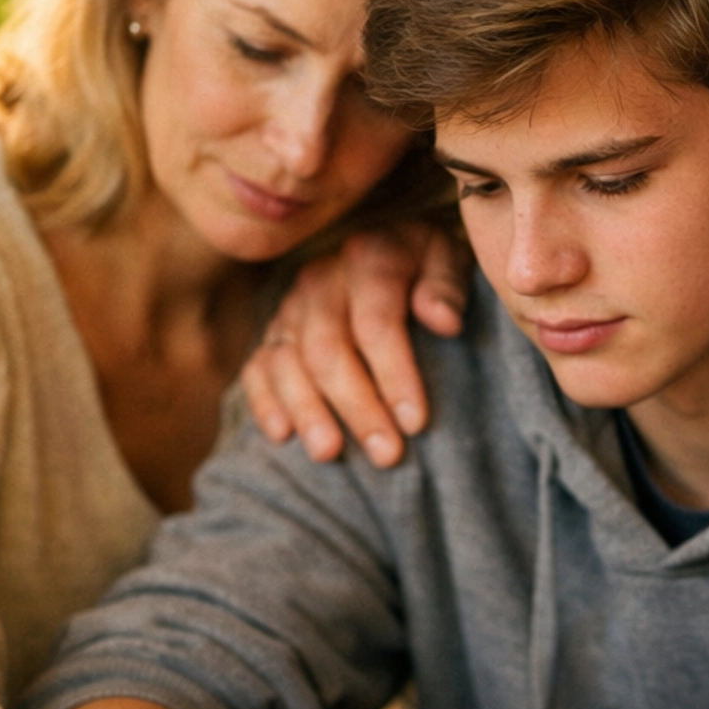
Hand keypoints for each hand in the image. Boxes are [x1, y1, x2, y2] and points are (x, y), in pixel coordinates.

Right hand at [244, 221, 469, 466]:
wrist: (393, 254)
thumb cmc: (428, 270)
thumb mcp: (450, 261)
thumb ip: (447, 286)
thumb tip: (444, 321)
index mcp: (368, 256)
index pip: (376, 321)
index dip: (394, 374)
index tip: (416, 423)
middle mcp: (321, 279)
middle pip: (327, 349)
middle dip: (357, 406)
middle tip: (387, 455)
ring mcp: (291, 308)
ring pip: (287, 363)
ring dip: (308, 412)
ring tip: (330, 453)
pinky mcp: (273, 335)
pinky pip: (258, 369)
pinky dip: (265, 402)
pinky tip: (282, 436)